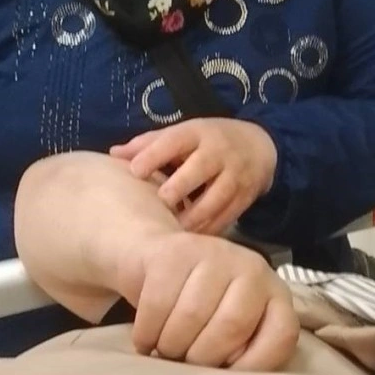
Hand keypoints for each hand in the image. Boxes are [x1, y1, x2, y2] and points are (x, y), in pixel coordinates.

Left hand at [110, 119, 277, 234]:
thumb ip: (150, 144)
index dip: (154, 155)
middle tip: (162, 203)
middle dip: (180, 186)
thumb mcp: (184, 134)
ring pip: (217, 197)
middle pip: (200, 168)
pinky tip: (193, 241)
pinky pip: (228, 216)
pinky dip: (210, 229)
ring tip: (175, 231)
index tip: (136, 172)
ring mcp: (236, 175)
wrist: (260, 146)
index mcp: (198, 133)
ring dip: (195, 216)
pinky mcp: (247, 196)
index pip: (174, 141)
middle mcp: (219, 152)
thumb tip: (114, 154)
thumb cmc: (208, 141)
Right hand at [119, 233, 298, 370]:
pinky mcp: (174, 251)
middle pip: (232, 325)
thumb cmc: (198, 310)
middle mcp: (253, 269)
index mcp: (275, 296)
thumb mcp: (230, 332)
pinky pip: (159, 303)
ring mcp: (215, 254)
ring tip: (165, 352)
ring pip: (192, 315)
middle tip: (185, 364)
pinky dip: (147, 331)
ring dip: (171, 346)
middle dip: (202, 357)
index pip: (281, 335)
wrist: (155, 260)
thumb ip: (241, 352)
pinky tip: (145, 340)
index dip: (255, 365)